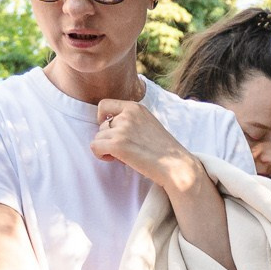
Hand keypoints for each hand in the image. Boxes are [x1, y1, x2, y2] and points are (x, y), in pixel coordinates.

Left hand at [91, 99, 205, 193]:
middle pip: (101, 126)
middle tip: (124, 149)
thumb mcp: (148, 123)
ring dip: (106, 148)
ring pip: (98, 138)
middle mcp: (127, 115)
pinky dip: (101, 155)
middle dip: (109, 138)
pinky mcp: (117, 144)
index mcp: (135, 107)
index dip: (102, 118)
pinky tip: (114, 159)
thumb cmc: (163, 149)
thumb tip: (107, 125)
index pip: (104, 105)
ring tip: (123, 155)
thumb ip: (131, 120)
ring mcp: (122, 129)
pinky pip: (95, 147)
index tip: (109, 129)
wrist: (175, 165)